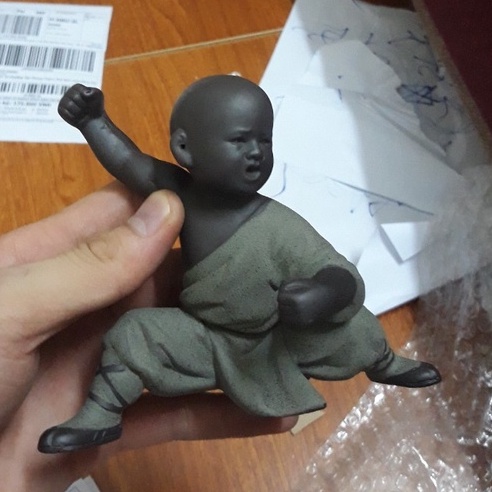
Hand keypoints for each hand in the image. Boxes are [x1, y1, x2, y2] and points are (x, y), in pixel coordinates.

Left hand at [0, 183, 294, 490]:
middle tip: (285, 272)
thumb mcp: (11, 308)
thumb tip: (166, 211)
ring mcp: (111, 362)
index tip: (236, 204)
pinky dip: (226, 413)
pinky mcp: (119, 420)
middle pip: (172, 278)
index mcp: (62, 263)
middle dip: (224, 274)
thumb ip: (88, 263)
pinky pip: (182, 413)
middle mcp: (96, 306)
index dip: (180, 202)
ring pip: (186, 345)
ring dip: (235, 344)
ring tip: (294, 336)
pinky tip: (271, 408)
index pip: (130, 213)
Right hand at [58, 84, 104, 128]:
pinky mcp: (60, 110)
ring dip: (80, 112)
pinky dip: (74, 117)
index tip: (91, 102)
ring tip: (83, 113)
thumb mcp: (99, 96)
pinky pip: (66, 113)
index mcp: (76, 87)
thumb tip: (84, 94)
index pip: (80, 89)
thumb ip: (94, 92)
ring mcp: (63, 101)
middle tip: (87, 109)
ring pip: (71, 105)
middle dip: (84, 105)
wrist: (94, 120)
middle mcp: (68, 92)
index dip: (87, 98)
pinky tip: (77, 117)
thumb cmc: (95, 107)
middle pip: (76, 97)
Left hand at [277, 267, 355, 327]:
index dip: (284, 293)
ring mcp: (300, 321)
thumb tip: (271, 284)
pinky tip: (294, 312)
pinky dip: (289, 318)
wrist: (328, 297)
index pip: (280, 298)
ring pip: (283, 317)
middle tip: (291, 298)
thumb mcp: (298, 281)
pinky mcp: (303, 326)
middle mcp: (298, 312)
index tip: (290, 291)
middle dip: (283, 302)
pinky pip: (289, 324)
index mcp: (296, 300)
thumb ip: (284, 284)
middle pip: (281, 308)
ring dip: (285, 311)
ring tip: (292, 305)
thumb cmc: (312, 287)